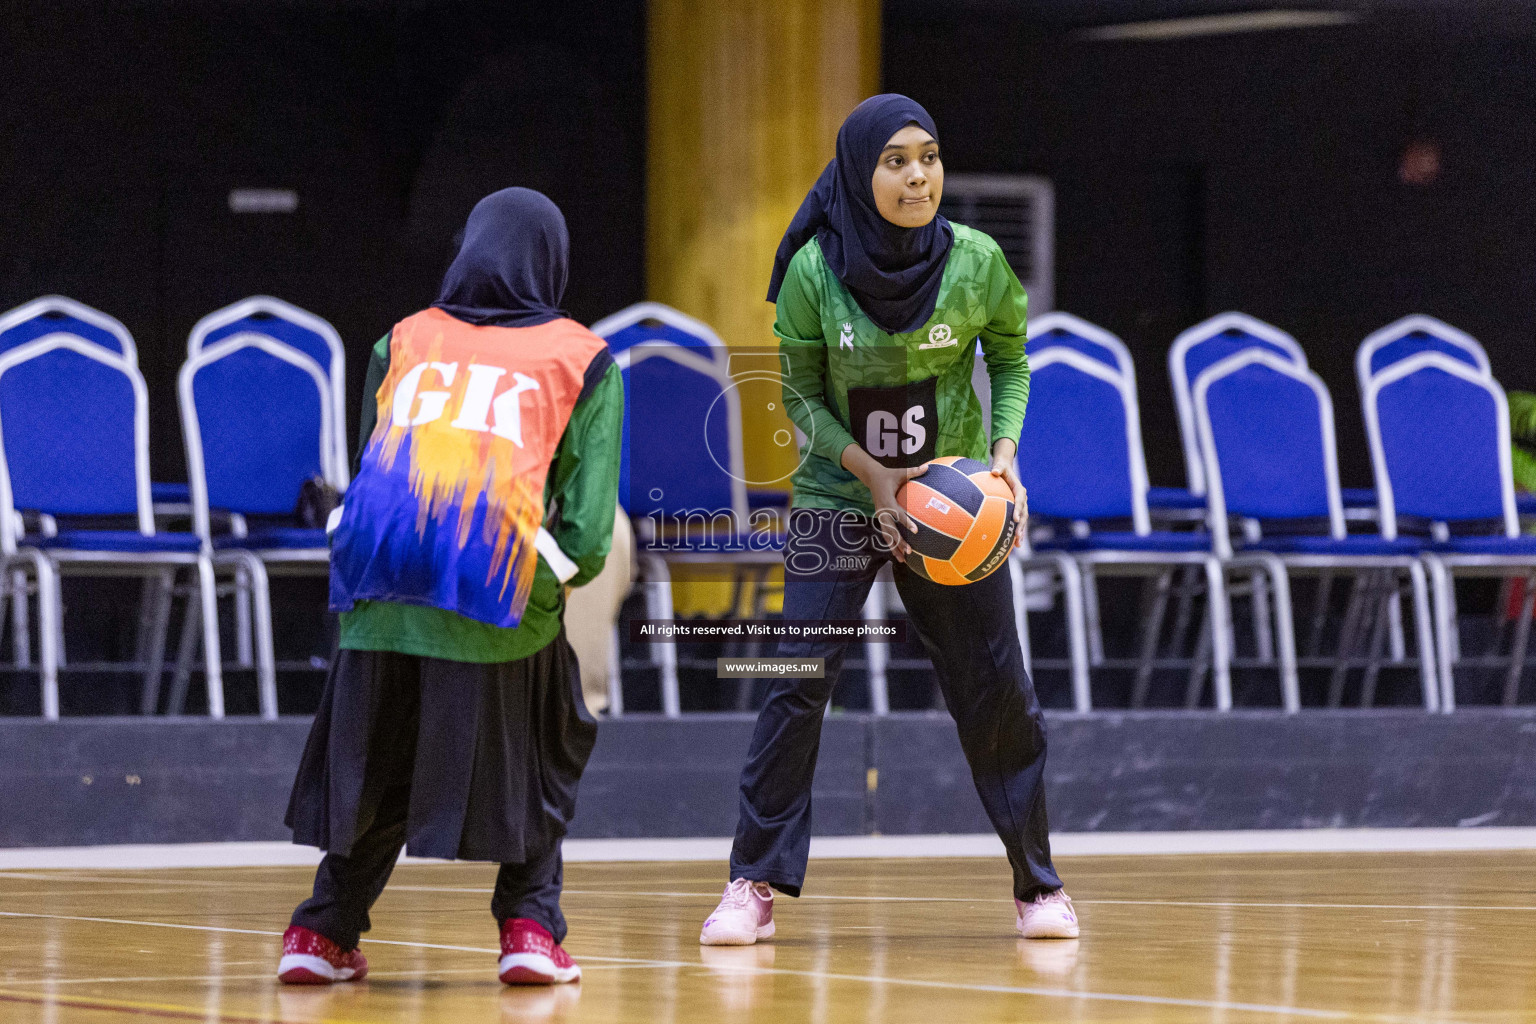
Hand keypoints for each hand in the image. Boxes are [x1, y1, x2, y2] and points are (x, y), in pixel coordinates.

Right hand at [842, 443, 927, 561]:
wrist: (872, 477)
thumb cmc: (888, 475)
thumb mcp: (900, 472)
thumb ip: (913, 471)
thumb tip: (928, 466)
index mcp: (888, 501)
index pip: (898, 514)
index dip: (906, 522)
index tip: (915, 530)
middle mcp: (883, 511)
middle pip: (890, 530)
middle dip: (899, 541)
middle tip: (909, 550)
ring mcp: (880, 516)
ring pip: (886, 535)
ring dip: (894, 547)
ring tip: (903, 559)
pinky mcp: (881, 519)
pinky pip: (886, 534)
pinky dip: (891, 544)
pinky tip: (898, 554)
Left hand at [990, 438, 1028, 548]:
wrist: (1005, 469)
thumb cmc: (1001, 468)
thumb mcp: (1000, 466)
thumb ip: (998, 468)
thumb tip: (994, 471)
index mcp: (1019, 489)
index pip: (1020, 500)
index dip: (1019, 509)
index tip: (1015, 518)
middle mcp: (1022, 498)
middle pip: (1024, 513)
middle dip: (1021, 525)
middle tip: (1017, 535)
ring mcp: (1020, 505)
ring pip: (1022, 520)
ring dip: (1021, 531)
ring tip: (1018, 544)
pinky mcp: (1016, 510)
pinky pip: (1017, 522)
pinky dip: (1016, 531)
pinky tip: (1012, 544)